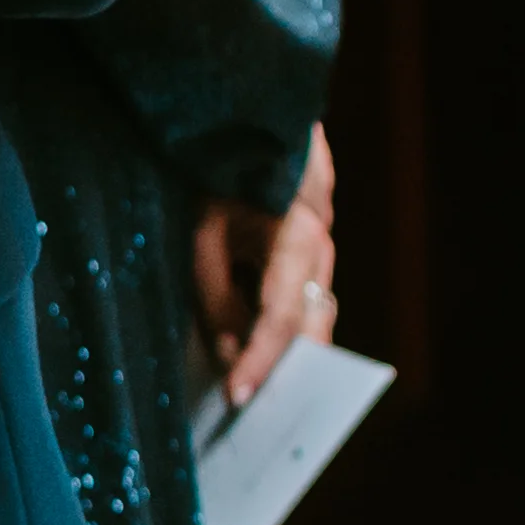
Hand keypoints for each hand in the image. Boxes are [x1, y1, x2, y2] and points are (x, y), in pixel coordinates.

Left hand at [189, 124, 341, 400]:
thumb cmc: (222, 161)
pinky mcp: (310, 248)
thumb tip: (224, 348)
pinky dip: (274, 325)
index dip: (258, 362)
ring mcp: (322, 247)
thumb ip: (213, 289)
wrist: (259, 112)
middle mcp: (321, 246)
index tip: (237, 398)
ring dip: (280, 350)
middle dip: (284, 371)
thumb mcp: (203, 226)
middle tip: (253, 412)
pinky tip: (243, 345)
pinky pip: (298, 297)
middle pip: (311, 327)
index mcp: (298, 236)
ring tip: (244, 386)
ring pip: (308, 316)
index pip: (280, 317)